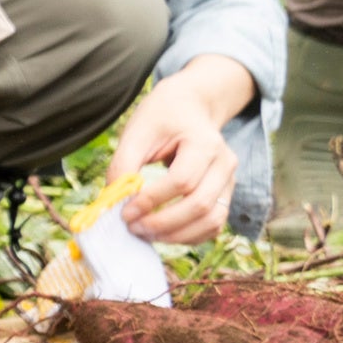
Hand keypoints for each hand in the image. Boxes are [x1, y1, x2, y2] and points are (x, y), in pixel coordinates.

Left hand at [110, 57, 256, 244]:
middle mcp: (225, 163)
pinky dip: (190, 236)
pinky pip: (214, 224)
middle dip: (163, 224)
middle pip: (201, 205)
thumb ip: (124, 164)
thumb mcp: (137, 131)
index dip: (152, 200)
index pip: (182, 181)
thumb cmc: (161, 118)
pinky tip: (163, 234)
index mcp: (205, 143)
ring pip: (212, 220)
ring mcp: (229, 181)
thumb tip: (113, 202)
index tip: (124, 212)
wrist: (190, 107)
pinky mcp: (225, 194)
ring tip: (145, 234)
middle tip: (132, 228)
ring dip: (177, 236)